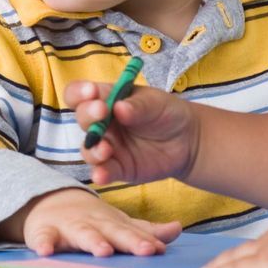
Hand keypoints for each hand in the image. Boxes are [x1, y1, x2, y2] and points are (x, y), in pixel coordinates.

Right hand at [5, 187, 180, 257]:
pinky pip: (42, 237)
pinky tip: (45, 251)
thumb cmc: (91, 220)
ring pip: (81, 233)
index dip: (144, 241)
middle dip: (128, 241)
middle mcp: (93, 222)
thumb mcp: (118, 223)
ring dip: (92, 241)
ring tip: (103, 251)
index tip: (157, 250)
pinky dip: (43, 243)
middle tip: (145, 250)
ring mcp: (68, 226)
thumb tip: (178, 229)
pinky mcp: (44, 231)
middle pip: (112, 232)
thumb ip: (146, 230)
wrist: (48, 202)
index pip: (131, 232)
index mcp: (112, 223)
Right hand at [72, 81, 198, 185]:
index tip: (91, 93)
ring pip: (88, 148)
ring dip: (92, 149)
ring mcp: (108, 147)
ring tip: (105, 149)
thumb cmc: (166, 113)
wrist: (188, 141)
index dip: (79, 92)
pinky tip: (101, 175)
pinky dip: (100, 174)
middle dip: (88, 115)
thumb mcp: (156, 103)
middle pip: (82, 118)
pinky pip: (103, 171)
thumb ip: (137, 106)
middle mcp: (101, 123)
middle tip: (101, 112)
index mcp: (105, 99)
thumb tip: (119, 108)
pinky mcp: (117, 168)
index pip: (80, 94)